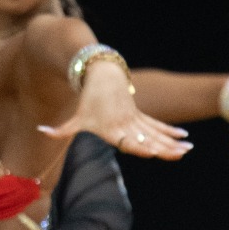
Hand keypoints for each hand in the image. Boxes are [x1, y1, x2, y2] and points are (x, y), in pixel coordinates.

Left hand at [39, 63, 192, 162]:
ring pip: (157, 134)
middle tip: (181, 154)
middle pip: (148, 139)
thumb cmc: (87, 101)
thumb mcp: (75, 118)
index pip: (127, 141)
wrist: (102, 75)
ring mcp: (135, 120)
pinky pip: (158, 126)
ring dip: (173, 142)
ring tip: (188, 149)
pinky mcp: (140, 116)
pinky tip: (184, 139)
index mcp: (112, 129)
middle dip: (165, 148)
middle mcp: (126, 125)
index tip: (152, 152)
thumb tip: (40, 131)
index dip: (139, 146)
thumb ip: (60, 130)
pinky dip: (170, 132)